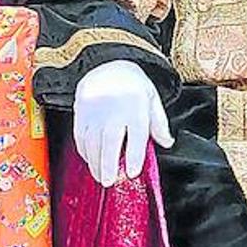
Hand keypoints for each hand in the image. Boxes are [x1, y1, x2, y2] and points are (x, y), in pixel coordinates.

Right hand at [73, 60, 173, 186]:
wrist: (108, 64)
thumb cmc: (133, 85)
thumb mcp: (152, 99)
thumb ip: (159, 123)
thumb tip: (167, 142)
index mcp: (136, 105)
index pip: (135, 134)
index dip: (133, 155)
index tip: (131, 172)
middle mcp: (114, 108)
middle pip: (109, 140)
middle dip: (108, 164)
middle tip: (109, 182)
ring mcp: (94, 109)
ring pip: (92, 141)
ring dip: (95, 162)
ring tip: (100, 176)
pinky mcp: (81, 110)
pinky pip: (80, 135)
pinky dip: (84, 151)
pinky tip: (90, 159)